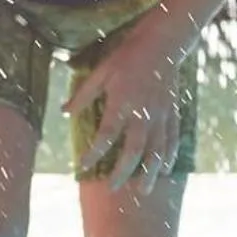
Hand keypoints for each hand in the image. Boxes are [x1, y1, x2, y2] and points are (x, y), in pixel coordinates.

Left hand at [67, 24, 185, 195]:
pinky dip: (169, 157)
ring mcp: (161, 115)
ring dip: (150, 172)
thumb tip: (64, 112)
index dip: (94, 152)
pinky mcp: (173, 113)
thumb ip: (83, 95)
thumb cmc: (127, 58)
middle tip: (113, 188)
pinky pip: (172, 140)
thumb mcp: (101, 72)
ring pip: (157, 150)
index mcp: (122, 102)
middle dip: (123, 172)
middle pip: (134, 150)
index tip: (82, 166)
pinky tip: (165, 170)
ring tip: (143, 192)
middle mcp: (143, 113)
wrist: (162, 45)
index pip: (106, 135)